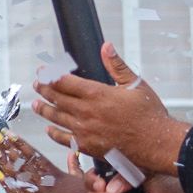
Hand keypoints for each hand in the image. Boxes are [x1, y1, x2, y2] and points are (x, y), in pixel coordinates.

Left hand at [0, 131, 86, 192]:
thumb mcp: (83, 183)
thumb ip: (75, 167)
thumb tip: (72, 153)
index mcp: (57, 175)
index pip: (35, 156)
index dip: (21, 144)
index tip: (8, 133)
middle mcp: (46, 184)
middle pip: (22, 163)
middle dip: (6, 148)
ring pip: (17, 177)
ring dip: (3, 162)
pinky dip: (7, 184)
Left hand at [33, 43, 187, 174]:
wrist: (157, 144)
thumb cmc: (149, 114)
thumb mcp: (136, 84)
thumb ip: (117, 65)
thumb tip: (106, 46)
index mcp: (97, 94)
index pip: (64, 81)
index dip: (50, 75)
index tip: (42, 71)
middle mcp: (86, 112)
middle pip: (57, 98)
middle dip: (44, 89)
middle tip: (37, 85)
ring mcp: (84, 130)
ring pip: (56, 117)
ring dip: (44, 109)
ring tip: (35, 104)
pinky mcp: (86, 146)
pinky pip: (63, 139)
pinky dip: (54, 133)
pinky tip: (49, 128)